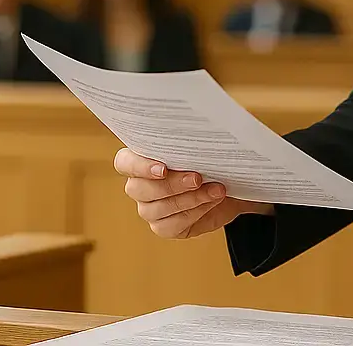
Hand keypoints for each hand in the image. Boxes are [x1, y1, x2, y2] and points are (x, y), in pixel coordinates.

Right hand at [115, 148, 273, 238]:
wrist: (227, 185)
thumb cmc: (210, 159)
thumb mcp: (203, 144)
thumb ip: (194, 136)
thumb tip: (204, 125)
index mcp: (140, 159)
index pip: (124, 163)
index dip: (139, 167)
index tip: (163, 168)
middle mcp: (139, 185)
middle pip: (140, 189)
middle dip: (172, 184)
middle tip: (197, 178)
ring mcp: (149, 208)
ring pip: (157, 209)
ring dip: (190, 199)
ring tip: (215, 190)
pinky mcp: (164, 227)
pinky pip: (171, 226)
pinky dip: (195, 213)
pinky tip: (211, 201)